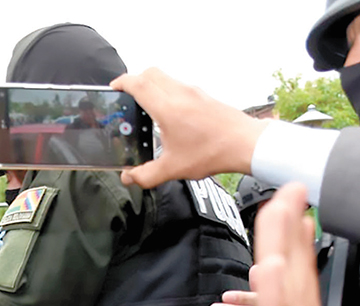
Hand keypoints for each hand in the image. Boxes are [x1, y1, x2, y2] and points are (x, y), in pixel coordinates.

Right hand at [109, 68, 268, 188]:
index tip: (114, 88)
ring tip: (146, 105)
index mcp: (167, 108)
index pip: (138, 83)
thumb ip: (146, 175)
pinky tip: (169, 113)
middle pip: (150, 72)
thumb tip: (129, 178)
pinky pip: (178, 85)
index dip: (121, 83)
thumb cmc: (212, 152)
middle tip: (127, 95)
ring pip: (165, 77)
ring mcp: (194, 92)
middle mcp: (180, 93)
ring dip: (152, 85)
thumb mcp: (173, 169)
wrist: (246, 144)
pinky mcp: (204, 95)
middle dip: (134, 80)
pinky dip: (167, 90)